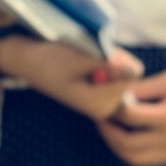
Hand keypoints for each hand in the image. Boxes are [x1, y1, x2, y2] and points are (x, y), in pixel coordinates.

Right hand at [0, 34, 142, 121]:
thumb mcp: (80, 58)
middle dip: (114, 62)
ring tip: (83, 60)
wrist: (28, 59)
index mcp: (99, 105)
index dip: (117, 59)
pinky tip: (84, 63)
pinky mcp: (100, 94)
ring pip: (124, 73)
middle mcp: (104, 109)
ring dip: (109, 61)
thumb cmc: (50, 58)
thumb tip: (137, 71)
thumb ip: (110, 66)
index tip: (92, 56)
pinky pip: (116, 73)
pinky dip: (105, 63)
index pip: (132, 76)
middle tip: (85, 58)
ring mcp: (103, 103)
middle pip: (130, 76)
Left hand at [96, 60, 165, 165]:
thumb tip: (111, 95)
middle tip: (100, 117)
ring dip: (117, 145)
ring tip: (111, 127)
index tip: (102, 99)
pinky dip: (131, 151)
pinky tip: (127, 134)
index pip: (129, 117)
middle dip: (108, 131)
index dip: (111, 108)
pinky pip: (146, 160)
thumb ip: (139, 90)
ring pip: (134, 158)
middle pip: (126, 144)